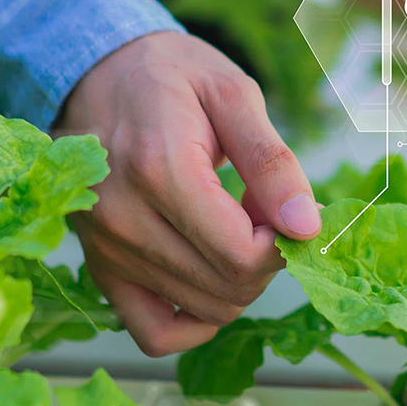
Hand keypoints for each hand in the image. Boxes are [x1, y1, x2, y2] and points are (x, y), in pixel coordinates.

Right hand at [56, 32, 320, 356]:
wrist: (100, 73)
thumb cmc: (174, 76)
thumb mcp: (235, 97)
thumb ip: (273, 164)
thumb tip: (307, 228)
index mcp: (160, 170)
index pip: (242, 254)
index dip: (283, 242)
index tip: (286, 207)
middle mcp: (124, 220)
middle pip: (227, 286)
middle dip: (267, 256)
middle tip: (262, 209)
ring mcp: (106, 250)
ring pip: (202, 310)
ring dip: (239, 279)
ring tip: (234, 224)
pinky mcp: (99, 267)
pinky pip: (153, 332)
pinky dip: (196, 319)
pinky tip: (212, 275)